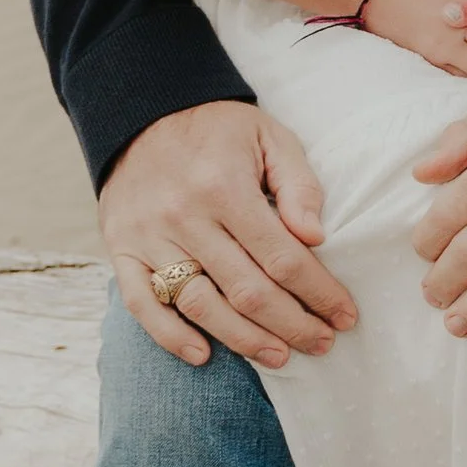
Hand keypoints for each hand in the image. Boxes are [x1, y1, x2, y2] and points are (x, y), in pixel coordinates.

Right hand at [101, 100, 357, 368]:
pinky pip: (142, 303)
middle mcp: (184, 216)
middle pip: (246, 289)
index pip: (282, 257)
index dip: (319, 292)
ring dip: (243, 339)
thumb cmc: (219, 129)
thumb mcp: (270, 138)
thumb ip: (298, 185)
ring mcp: (148, 236)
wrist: (142, 110)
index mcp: (225, 187)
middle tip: (322, 343)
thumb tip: (315, 238)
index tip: (345, 315)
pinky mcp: (121, 248)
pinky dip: (170, 336)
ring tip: (279, 356)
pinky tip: (204, 355)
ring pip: (199, 304)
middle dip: (292, 323)